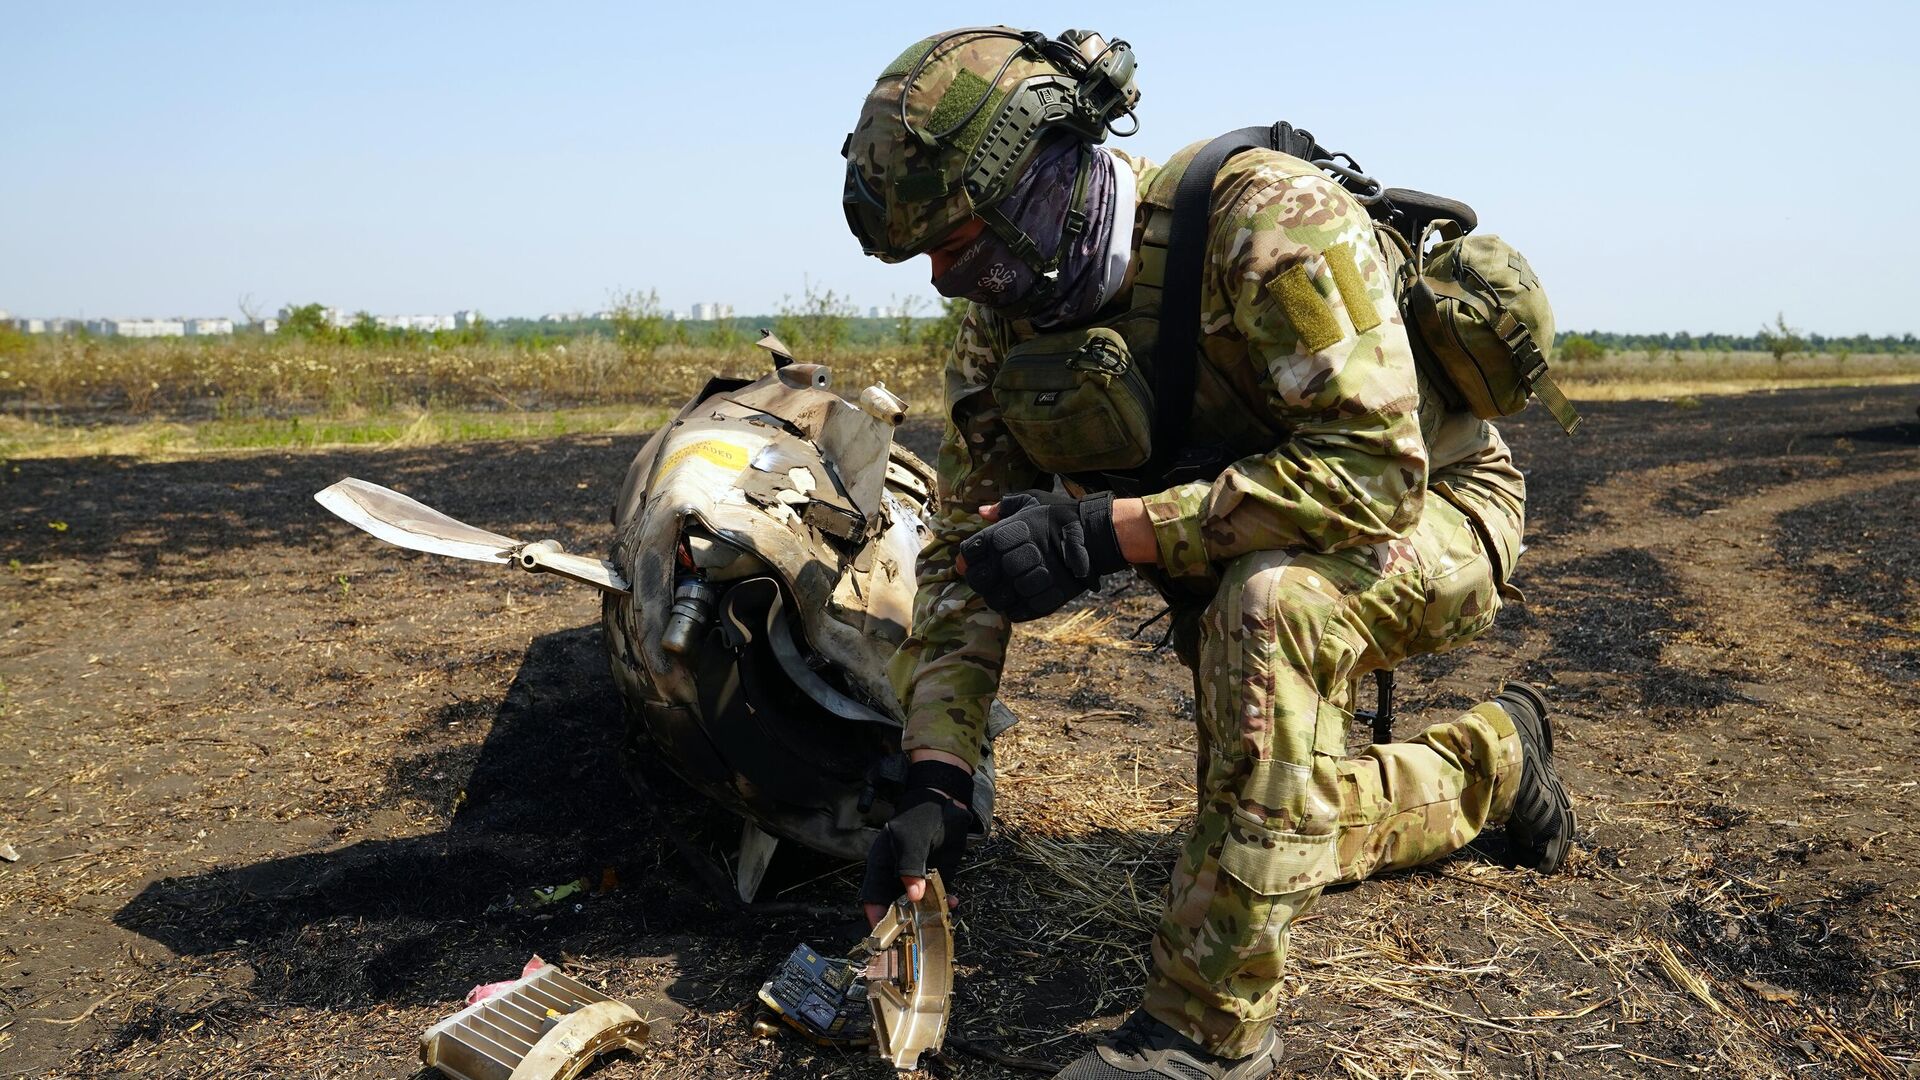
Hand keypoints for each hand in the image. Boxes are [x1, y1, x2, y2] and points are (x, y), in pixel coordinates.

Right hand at [861, 759, 973, 925]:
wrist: (946, 803)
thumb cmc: (921, 815)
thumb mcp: (912, 837)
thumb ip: (910, 865)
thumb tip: (914, 895)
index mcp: (882, 867)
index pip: (873, 898)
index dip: (878, 918)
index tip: (888, 935)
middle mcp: (896, 878)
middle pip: (894, 909)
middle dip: (905, 924)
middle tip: (918, 935)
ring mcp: (916, 881)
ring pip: (917, 909)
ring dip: (927, 916)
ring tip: (939, 918)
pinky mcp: (934, 881)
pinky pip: (936, 900)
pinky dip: (943, 905)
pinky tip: (952, 902)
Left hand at [957, 490, 1127, 621]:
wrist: (1096, 535)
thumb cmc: (1061, 516)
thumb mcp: (1032, 502)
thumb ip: (1005, 507)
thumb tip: (983, 512)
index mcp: (1001, 536)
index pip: (967, 554)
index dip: (967, 559)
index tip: (973, 560)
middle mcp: (1008, 561)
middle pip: (977, 580)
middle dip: (980, 580)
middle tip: (990, 577)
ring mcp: (1025, 583)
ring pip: (994, 600)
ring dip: (996, 596)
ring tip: (1005, 589)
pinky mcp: (1041, 601)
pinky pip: (1015, 613)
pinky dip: (1014, 609)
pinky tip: (1020, 599)